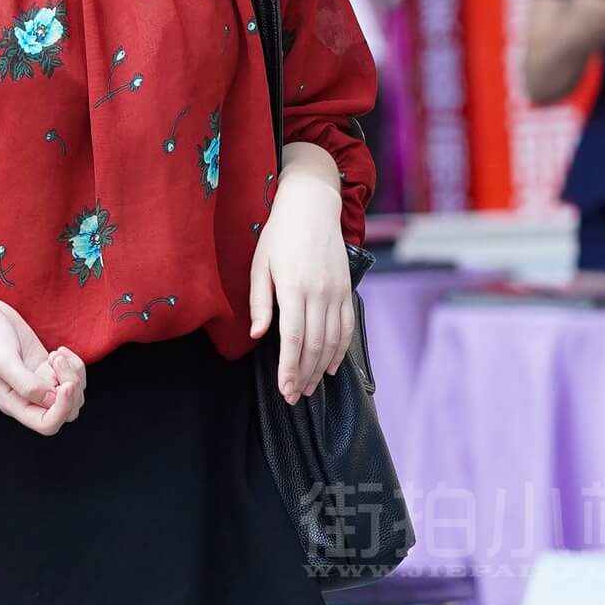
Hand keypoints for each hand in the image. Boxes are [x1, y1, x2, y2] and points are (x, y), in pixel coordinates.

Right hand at [0, 296, 86, 435]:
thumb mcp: (2, 361)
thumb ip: (26, 384)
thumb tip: (52, 399)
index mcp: (14, 404)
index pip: (47, 424)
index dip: (62, 409)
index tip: (66, 384)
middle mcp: (29, 399)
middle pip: (66, 411)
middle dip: (71, 387)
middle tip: (56, 360)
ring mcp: (40, 384)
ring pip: (74, 395)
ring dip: (73, 373)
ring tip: (55, 354)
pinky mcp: (47, 369)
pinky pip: (73, 377)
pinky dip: (74, 364)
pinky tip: (59, 351)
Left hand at [250, 167, 352, 403]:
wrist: (312, 206)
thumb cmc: (279, 235)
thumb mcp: (259, 264)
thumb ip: (260, 302)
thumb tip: (257, 336)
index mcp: (293, 288)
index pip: (293, 340)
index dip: (289, 369)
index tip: (284, 391)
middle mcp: (319, 293)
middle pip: (314, 346)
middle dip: (303, 376)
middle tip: (293, 397)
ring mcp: (336, 292)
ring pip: (332, 341)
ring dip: (320, 368)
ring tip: (308, 388)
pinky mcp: (346, 290)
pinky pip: (346, 327)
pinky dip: (339, 350)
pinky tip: (329, 367)